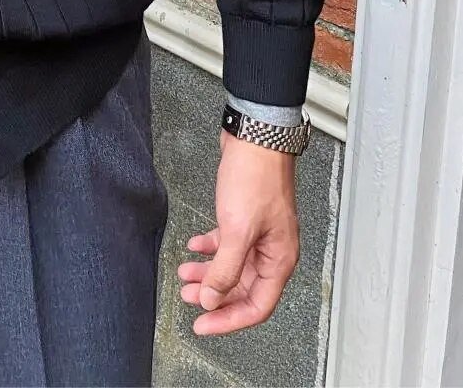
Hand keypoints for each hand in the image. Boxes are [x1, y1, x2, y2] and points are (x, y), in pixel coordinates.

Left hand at [178, 129, 299, 334]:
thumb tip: (211, 299)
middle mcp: (271, 250)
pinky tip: (194, 244)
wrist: (254, 137)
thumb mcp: (237, 229)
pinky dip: (209, 247)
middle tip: (188, 298)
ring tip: (184, 273)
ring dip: (207, 271)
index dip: (229, 319)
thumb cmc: (256, 176)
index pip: (257, 306)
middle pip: (242, 288)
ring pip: (232, 265)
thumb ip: (225, 268)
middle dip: (214, 295)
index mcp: (279, 259)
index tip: (202, 324)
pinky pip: (227, 243)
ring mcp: (258, 233)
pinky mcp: (245, 217)